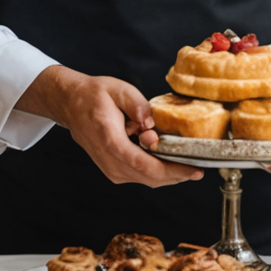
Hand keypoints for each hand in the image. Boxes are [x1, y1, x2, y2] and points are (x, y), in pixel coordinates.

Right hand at [17, 65, 202, 187]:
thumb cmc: (94, 96)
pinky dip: (158, 172)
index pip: (145, 164)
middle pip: (149, 177)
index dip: (172, 171)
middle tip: (199, 169)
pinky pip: (141, 176)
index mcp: (110, 140)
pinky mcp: (114, 170)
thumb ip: (138, 106)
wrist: (71, 105)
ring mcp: (110, 169)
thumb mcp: (118, 90)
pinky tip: (171, 162)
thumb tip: (152, 125)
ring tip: (188, 164)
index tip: (193, 170)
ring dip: (169, 175)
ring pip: (147, 180)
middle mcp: (109, 160)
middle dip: (177, 175)